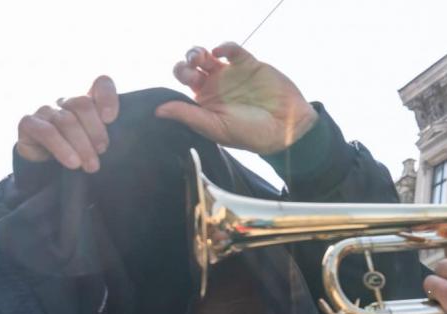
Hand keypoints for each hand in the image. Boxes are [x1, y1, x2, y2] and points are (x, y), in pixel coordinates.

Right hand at [15, 76, 118, 172]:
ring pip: (66, 121)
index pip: (102, 83)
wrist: (44, 168)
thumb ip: (112, 135)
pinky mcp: (28, 123)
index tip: (111, 119)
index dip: (108, 96)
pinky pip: (47, 132)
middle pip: (82, 104)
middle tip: (102, 151)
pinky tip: (73, 163)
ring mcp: (45, 110)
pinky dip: (62, 149)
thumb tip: (125, 135)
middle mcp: (66, 102)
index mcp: (88, 102)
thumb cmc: (80, 154)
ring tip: (91, 166)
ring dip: (82, 146)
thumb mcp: (99, 145)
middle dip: (96, 131)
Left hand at [154, 43, 317, 154]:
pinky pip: (231, 49)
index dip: (178, 78)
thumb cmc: (252, 134)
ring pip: (206, 55)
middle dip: (185, 64)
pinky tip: (220, 53)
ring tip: (200, 57)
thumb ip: (188, 116)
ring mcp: (231, 74)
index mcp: (205, 103)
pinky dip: (224, 46)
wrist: (288, 128)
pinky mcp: (248, 64)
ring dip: (197, 52)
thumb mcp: (217, 128)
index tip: (183, 81)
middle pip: (190, 67)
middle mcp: (215, 87)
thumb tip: (157, 111)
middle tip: (190, 68)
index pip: (182, 85)